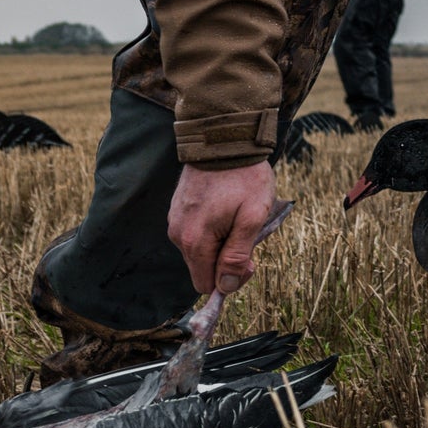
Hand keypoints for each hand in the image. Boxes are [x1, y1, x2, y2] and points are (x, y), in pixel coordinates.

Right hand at [167, 160, 275, 294]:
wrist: (223, 140)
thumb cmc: (244, 178)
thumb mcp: (252, 218)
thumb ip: (238, 256)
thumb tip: (226, 287)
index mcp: (195, 241)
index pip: (206, 284)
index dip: (230, 279)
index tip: (249, 257)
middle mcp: (178, 234)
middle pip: (202, 269)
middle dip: (227, 260)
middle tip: (247, 233)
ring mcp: (175, 221)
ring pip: (200, 252)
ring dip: (221, 243)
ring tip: (236, 216)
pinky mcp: (177, 211)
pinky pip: (195, 235)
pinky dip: (212, 230)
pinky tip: (225, 208)